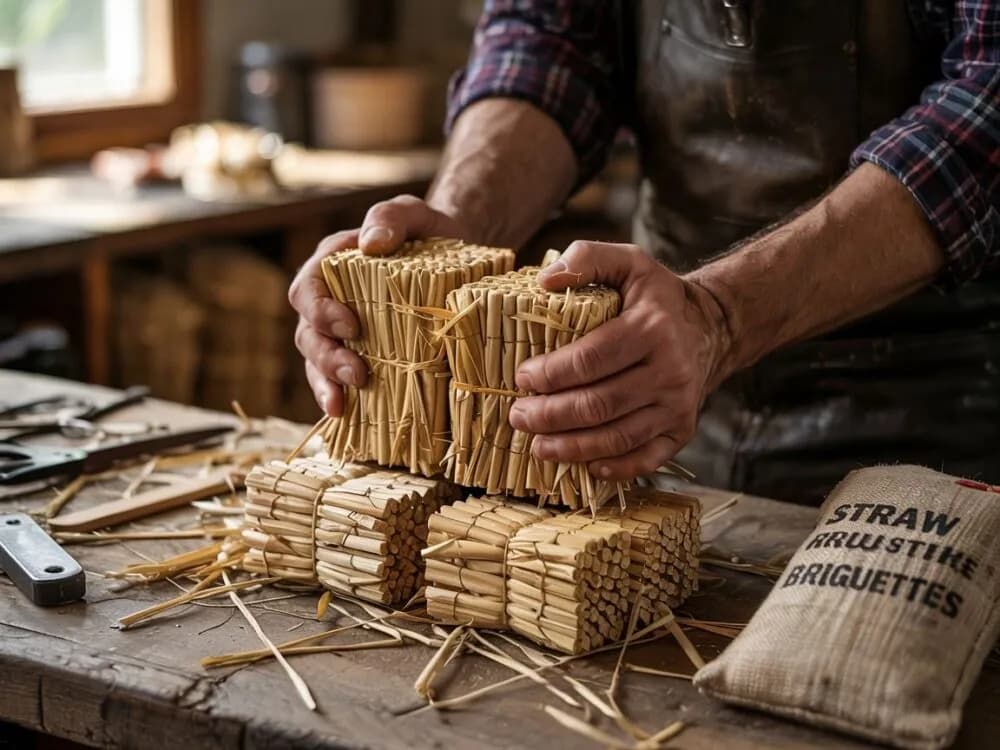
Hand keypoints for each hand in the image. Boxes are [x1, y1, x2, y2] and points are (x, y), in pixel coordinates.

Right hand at [289, 195, 465, 415]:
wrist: (456, 255)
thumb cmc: (427, 230)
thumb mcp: (414, 212)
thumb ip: (391, 217)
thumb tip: (372, 244)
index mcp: (331, 265)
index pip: (308, 289)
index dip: (320, 311)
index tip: (350, 325)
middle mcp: (330, 301)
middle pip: (309, 334)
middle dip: (326, 358)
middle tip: (356, 374)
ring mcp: (343, 333)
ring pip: (318, 362)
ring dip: (327, 384)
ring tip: (343, 403)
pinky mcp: (364, 354)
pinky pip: (341, 380)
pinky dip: (342, 398)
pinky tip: (349, 416)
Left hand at [507, 241, 730, 480]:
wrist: (710, 329)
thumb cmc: (656, 298)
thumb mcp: (629, 262)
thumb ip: (587, 259)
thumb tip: (545, 281)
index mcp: (652, 328)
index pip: (591, 359)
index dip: (551, 373)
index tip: (522, 378)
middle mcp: (669, 370)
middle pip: (599, 404)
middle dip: (551, 415)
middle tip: (518, 416)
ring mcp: (678, 405)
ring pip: (618, 436)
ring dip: (572, 447)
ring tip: (537, 445)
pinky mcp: (682, 430)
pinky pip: (646, 459)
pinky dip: (614, 468)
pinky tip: (585, 466)